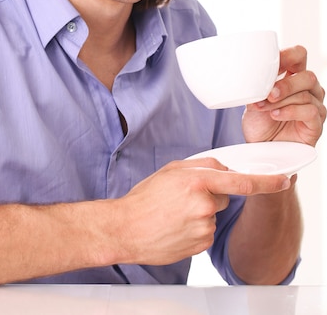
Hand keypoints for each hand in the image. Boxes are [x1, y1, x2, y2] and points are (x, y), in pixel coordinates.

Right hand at [117, 159, 290, 265]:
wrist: (126, 229)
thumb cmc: (145, 198)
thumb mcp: (171, 170)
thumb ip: (201, 165)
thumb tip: (223, 168)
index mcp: (197, 181)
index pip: (241, 181)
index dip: (266, 182)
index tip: (284, 181)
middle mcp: (204, 204)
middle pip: (224, 196)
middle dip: (210, 195)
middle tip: (181, 198)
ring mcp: (204, 227)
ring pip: (214, 215)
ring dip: (201, 213)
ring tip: (174, 214)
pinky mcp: (201, 244)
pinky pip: (207, 232)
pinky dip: (195, 229)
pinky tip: (176, 227)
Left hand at [243, 45, 325, 145]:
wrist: (261, 148)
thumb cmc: (260, 122)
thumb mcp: (253, 100)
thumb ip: (257, 87)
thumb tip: (250, 77)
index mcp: (293, 76)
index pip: (299, 55)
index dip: (288, 55)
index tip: (271, 63)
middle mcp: (308, 89)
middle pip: (307, 76)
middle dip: (285, 84)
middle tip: (269, 94)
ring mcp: (314, 105)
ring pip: (306, 94)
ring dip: (282, 101)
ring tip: (265, 108)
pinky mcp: (316, 123)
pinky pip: (310, 111)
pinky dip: (290, 111)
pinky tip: (276, 115)